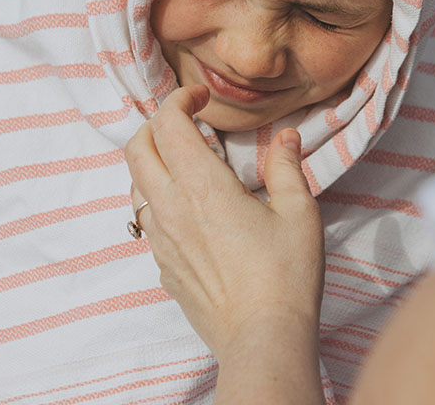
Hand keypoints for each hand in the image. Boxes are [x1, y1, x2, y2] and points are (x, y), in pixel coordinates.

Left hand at [123, 85, 324, 360]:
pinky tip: (189, 206)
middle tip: (187, 121)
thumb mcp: (299, 212)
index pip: (168, 125)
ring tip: (187, 161)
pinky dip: (157, 195)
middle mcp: (171, 208)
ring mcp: (160, 239)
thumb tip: (287, 136)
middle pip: (136, 148)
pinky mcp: (162, 265)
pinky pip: (145, 218)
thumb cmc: (286, 273)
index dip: (179, 99)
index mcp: (202, 186)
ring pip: (134, 183)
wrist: (262, 338)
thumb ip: (288, 166)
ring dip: (153, 160)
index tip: (201, 96)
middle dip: (156, 124)